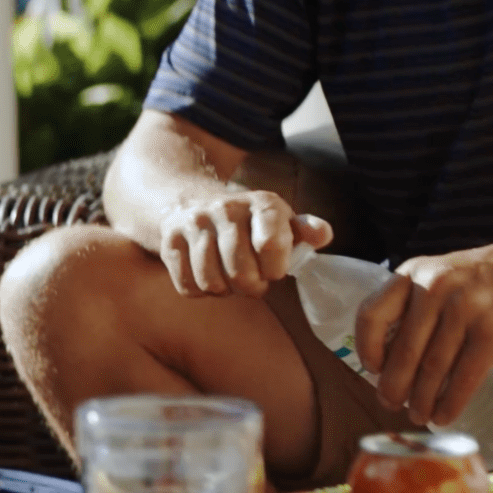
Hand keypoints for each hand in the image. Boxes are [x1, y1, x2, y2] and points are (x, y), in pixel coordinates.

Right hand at [156, 190, 332, 298]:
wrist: (190, 201)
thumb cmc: (248, 221)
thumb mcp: (280, 219)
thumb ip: (306, 230)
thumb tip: (321, 236)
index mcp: (261, 203)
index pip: (269, 244)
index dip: (275, 268)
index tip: (275, 270)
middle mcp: (225, 209)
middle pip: (240, 272)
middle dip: (251, 287)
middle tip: (253, 281)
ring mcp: (194, 224)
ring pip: (211, 282)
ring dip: (224, 290)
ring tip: (230, 279)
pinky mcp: (170, 241)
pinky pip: (187, 285)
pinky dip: (200, 291)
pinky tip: (208, 277)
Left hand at [356, 245, 492, 426]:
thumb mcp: (446, 274)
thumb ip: (418, 302)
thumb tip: (392, 351)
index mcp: (414, 272)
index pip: (372, 315)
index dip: (366, 349)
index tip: (371, 370)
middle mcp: (434, 288)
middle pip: (402, 349)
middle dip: (393, 385)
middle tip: (390, 405)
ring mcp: (465, 308)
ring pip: (432, 367)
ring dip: (422, 399)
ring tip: (418, 415)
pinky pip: (465, 376)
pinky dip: (452, 401)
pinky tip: (445, 415)